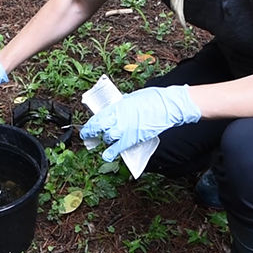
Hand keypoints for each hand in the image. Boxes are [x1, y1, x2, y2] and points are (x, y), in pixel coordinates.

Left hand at [79, 85, 200, 161]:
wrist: (167, 106)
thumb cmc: (152, 99)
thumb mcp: (132, 98)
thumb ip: (122, 105)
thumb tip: (117, 108)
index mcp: (117, 107)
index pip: (97, 117)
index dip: (90, 124)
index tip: (86, 127)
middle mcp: (117, 118)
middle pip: (98, 128)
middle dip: (90, 133)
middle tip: (87, 136)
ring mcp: (124, 130)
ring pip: (107, 138)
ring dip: (106, 139)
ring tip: (106, 139)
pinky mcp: (132, 139)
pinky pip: (117, 149)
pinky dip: (111, 153)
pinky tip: (106, 155)